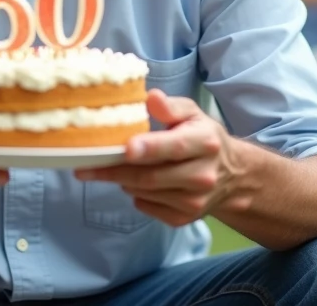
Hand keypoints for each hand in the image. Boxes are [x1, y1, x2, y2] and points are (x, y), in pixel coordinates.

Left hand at [75, 90, 240, 226]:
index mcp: (205, 142)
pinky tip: (134, 182)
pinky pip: (147, 207)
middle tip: (85, 166)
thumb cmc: (202, 137)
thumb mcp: (192, 113)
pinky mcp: (185, 219)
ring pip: (144, 193)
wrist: (232, 176)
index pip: (173, 147)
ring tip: (112, 166)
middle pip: (150, 176)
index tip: (125, 148)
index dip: (148, 148)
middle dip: (114, 170)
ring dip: (122, 180)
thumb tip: (151, 97)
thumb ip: (171, 106)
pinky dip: (134, 194)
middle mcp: (203, 175)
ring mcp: (194, 201)